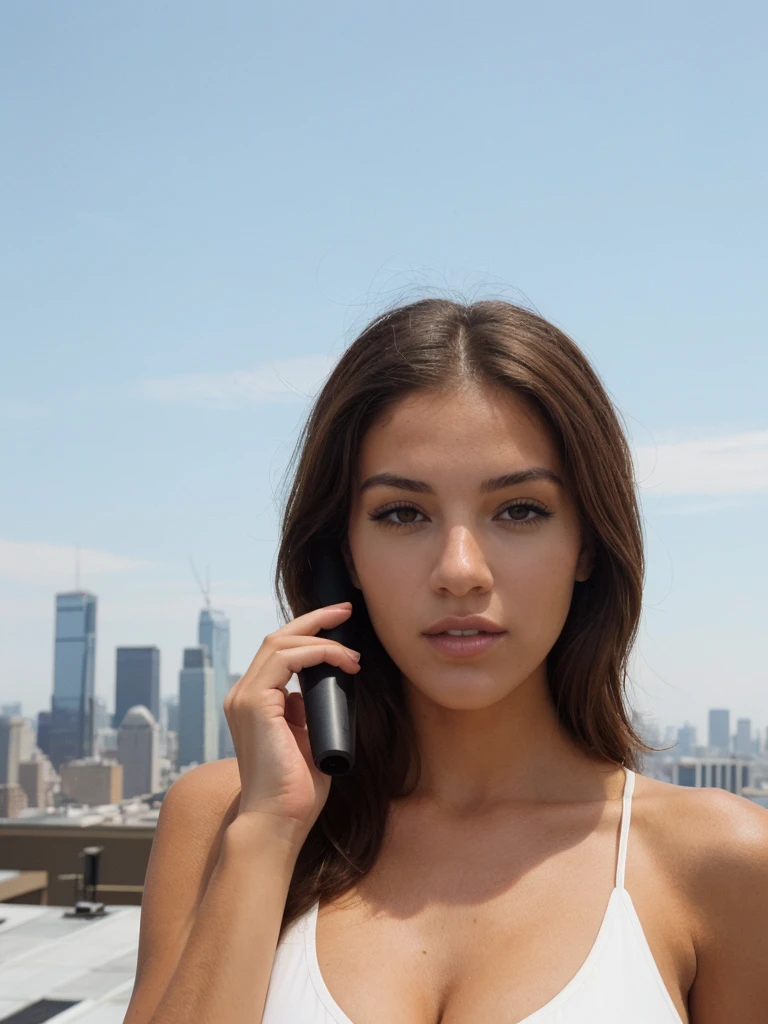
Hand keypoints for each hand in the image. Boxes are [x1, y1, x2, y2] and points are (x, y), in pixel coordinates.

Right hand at [223, 603, 360, 846]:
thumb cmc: (297, 790)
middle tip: (346, 611)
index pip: (278, 652)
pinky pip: (286, 660)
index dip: (309, 633)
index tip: (340, 625)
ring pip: (280, 643)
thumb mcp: (307, 738)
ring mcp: (245, 698)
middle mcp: (243, 695)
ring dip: (321, 639)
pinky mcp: (254, 704)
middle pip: (277, 638)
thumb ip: (307, 712)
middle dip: (314, 620)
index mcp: (255, 702)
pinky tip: (341, 661)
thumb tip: (318, 690)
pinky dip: (316, 653)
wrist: (279, 822)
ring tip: (353, 650)